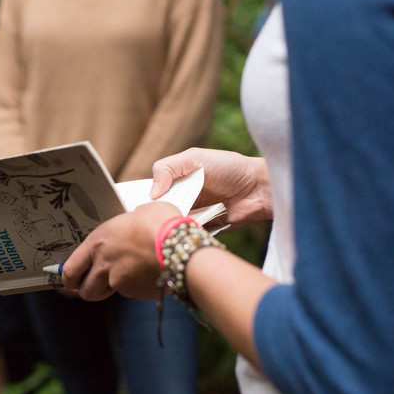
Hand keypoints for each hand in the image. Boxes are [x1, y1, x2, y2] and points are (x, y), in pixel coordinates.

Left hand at [61, 202, 180, 300]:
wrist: (181, 247)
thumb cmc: (162, 225)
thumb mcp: (140, 212)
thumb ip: (128, 223)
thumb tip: (136, 220)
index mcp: (98, 241)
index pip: (71, 267)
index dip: (68, 277)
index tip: (70, 279)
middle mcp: (104, 264)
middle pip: (84, 289)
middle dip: (86, 290)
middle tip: (91, 286)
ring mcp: (119, 281)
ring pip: (105, 294)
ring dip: (108, 291)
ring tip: (122, 279)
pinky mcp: (136, 293)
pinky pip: (129, 293)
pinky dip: (134, 288)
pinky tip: (146, 276)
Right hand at [149, 148, 271, 227]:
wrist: (259, 189)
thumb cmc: (229, 168)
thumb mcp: (194, 159)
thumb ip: (168, 169)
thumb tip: (151, 193)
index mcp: (177, 180)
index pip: (152, 191)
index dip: (143, 197)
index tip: (135, 204)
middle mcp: (183, 198)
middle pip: (159, 210)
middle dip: (154, 214)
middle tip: (147, 219)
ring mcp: (193, 215)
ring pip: (171, 224)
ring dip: (168, 225)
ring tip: (163, 226)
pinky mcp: (204, 230)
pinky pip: (188, 235)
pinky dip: (183, 234)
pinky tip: (179, 233)